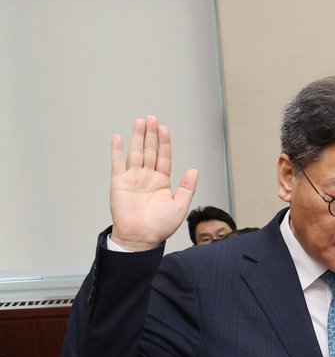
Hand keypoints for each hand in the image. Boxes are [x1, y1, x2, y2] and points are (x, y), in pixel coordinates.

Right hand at [110, 115, 197, 250]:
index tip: (165, 129)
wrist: (141, 238)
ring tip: (140, 122)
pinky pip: (117, 163)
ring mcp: (133, 178)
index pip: (164, 157)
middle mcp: (147, 177)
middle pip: (150, 151)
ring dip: (137, 137)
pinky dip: (117, 150)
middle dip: (151, 134)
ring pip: (136, 153)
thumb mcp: (179, 206)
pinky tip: (118, 138)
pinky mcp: (119, 183)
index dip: (164, 143)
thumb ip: (186, 188)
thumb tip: (194, 170)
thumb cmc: (161, 226)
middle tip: (152, 118)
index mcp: (162, 181)